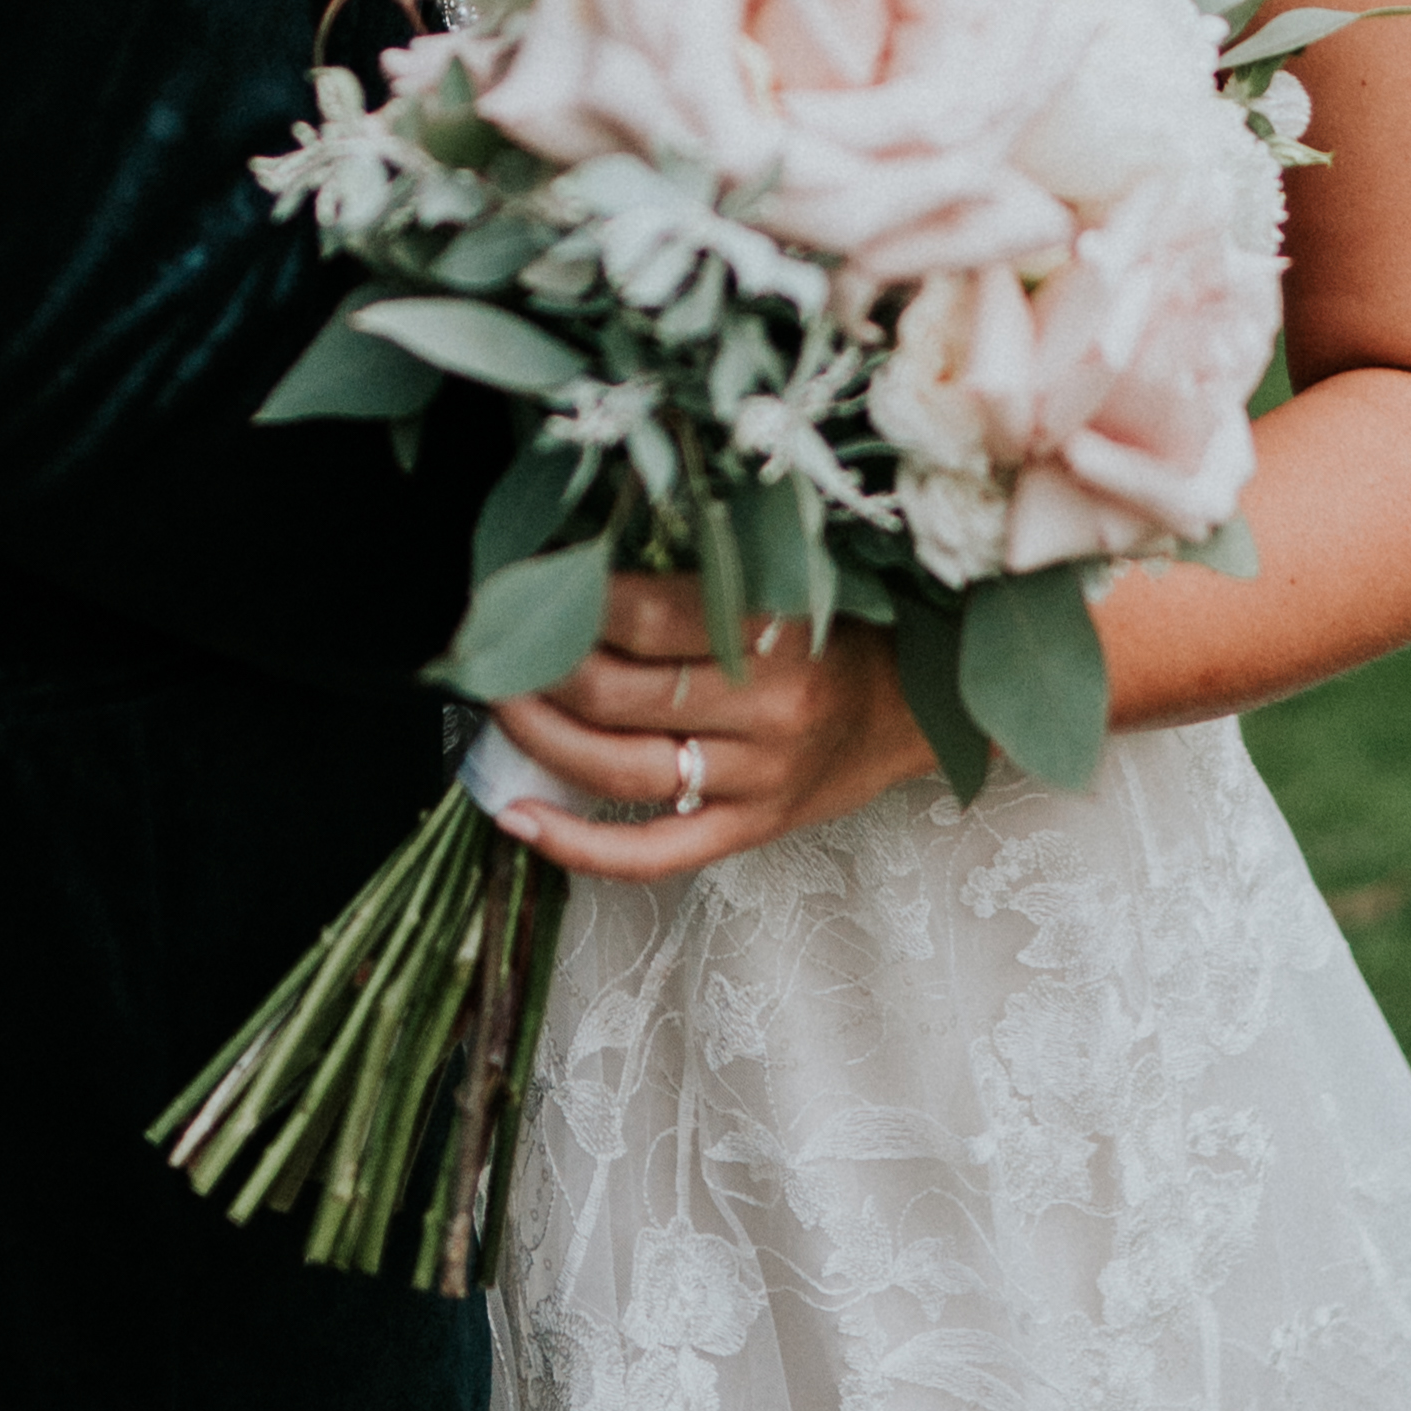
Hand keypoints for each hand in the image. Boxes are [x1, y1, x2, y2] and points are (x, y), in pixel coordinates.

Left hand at [488, 571, 933, 882]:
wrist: (916, 709)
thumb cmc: (839, 630)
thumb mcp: (787, 583)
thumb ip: (702, 574)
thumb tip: (583, 557)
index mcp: (776, 628)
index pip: (641, 614)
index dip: (567, 601)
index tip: (523, 581)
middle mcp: (768, 707)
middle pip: (618, 692)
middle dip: (538, 668)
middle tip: (494, 646)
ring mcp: (757, 778)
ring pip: (621, 769)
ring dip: (540, 737)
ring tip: (495, 709)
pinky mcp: (750, 831)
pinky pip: (652, 854)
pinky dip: (577, 844)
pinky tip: (517, 818)